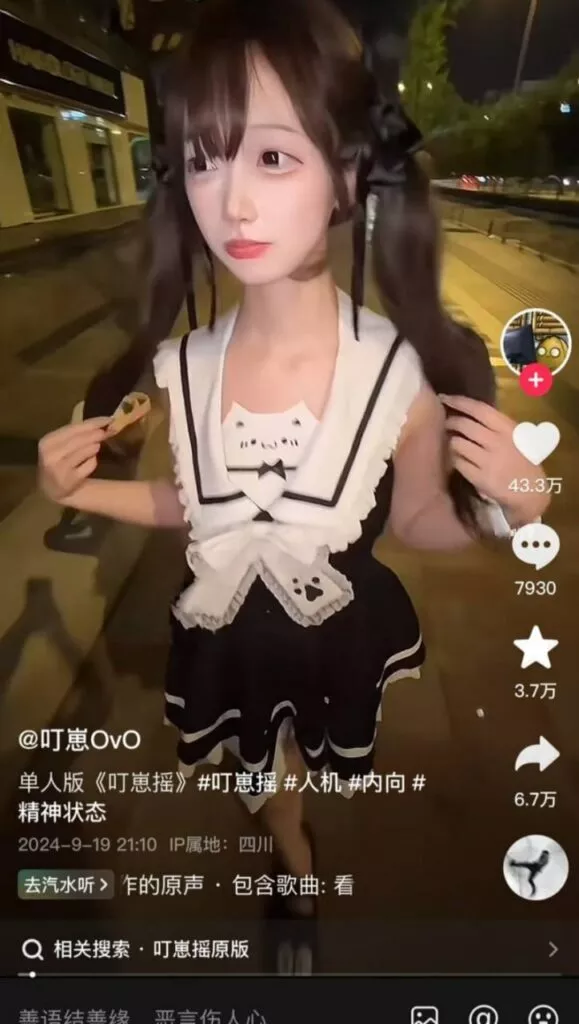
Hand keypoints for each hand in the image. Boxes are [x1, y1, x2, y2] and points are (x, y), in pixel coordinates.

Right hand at [38, 417, 110, 503]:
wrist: (51, 488)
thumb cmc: (59, 460)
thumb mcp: (61, 445)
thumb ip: (77, 434)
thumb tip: (103, 423)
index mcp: (47, 441)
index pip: (73, 427)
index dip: (93, 422)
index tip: (109, 419)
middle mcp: (51, 454)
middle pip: (79, 439)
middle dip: (96, 434)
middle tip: (108, 431)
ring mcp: (59, 468)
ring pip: (84, 452)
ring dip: (94, 447)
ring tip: (96, 446)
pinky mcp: (70, 480)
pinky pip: (88, 466)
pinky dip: (92, 462)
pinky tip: (90, 462)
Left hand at [440, 395, 550, 523]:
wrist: (530, 491)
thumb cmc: (522, 461)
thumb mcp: (516, 437)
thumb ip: (496, 425)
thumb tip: (468, 411)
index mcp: (508, 428)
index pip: (479, 409)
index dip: (459, 401)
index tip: (444, 398)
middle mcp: (497, 442)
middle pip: (464, 425)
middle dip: (451, 422)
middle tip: (447, 424)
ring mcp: (488, 460)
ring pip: (457, 443)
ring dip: (452, 442)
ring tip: (455, 444)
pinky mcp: (479, 477)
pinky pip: (458, 462)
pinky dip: (455, 459)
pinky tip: (459, 460)